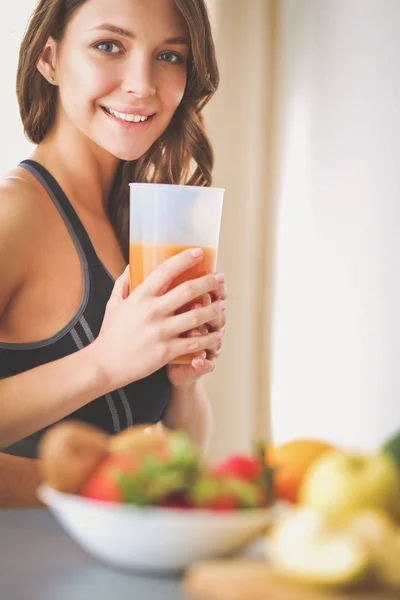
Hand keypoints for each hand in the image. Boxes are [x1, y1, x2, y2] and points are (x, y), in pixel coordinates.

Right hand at [90, 249, 225, 389]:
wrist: (105, 364)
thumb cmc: (111, 334)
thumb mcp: (113, 303)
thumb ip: (123, 282)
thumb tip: (130, 264)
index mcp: (140, 296)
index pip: (165, 270)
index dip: (185, 259)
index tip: (199, 253)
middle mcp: (152, 311)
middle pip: (189, 290)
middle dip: (209, 282)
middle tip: (220, 278)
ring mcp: (161, 331)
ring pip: (197, 316)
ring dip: (215, 309)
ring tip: (223, 305)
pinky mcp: (167, 350)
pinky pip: (195, 342)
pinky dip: (210, 338)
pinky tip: (217, 334)